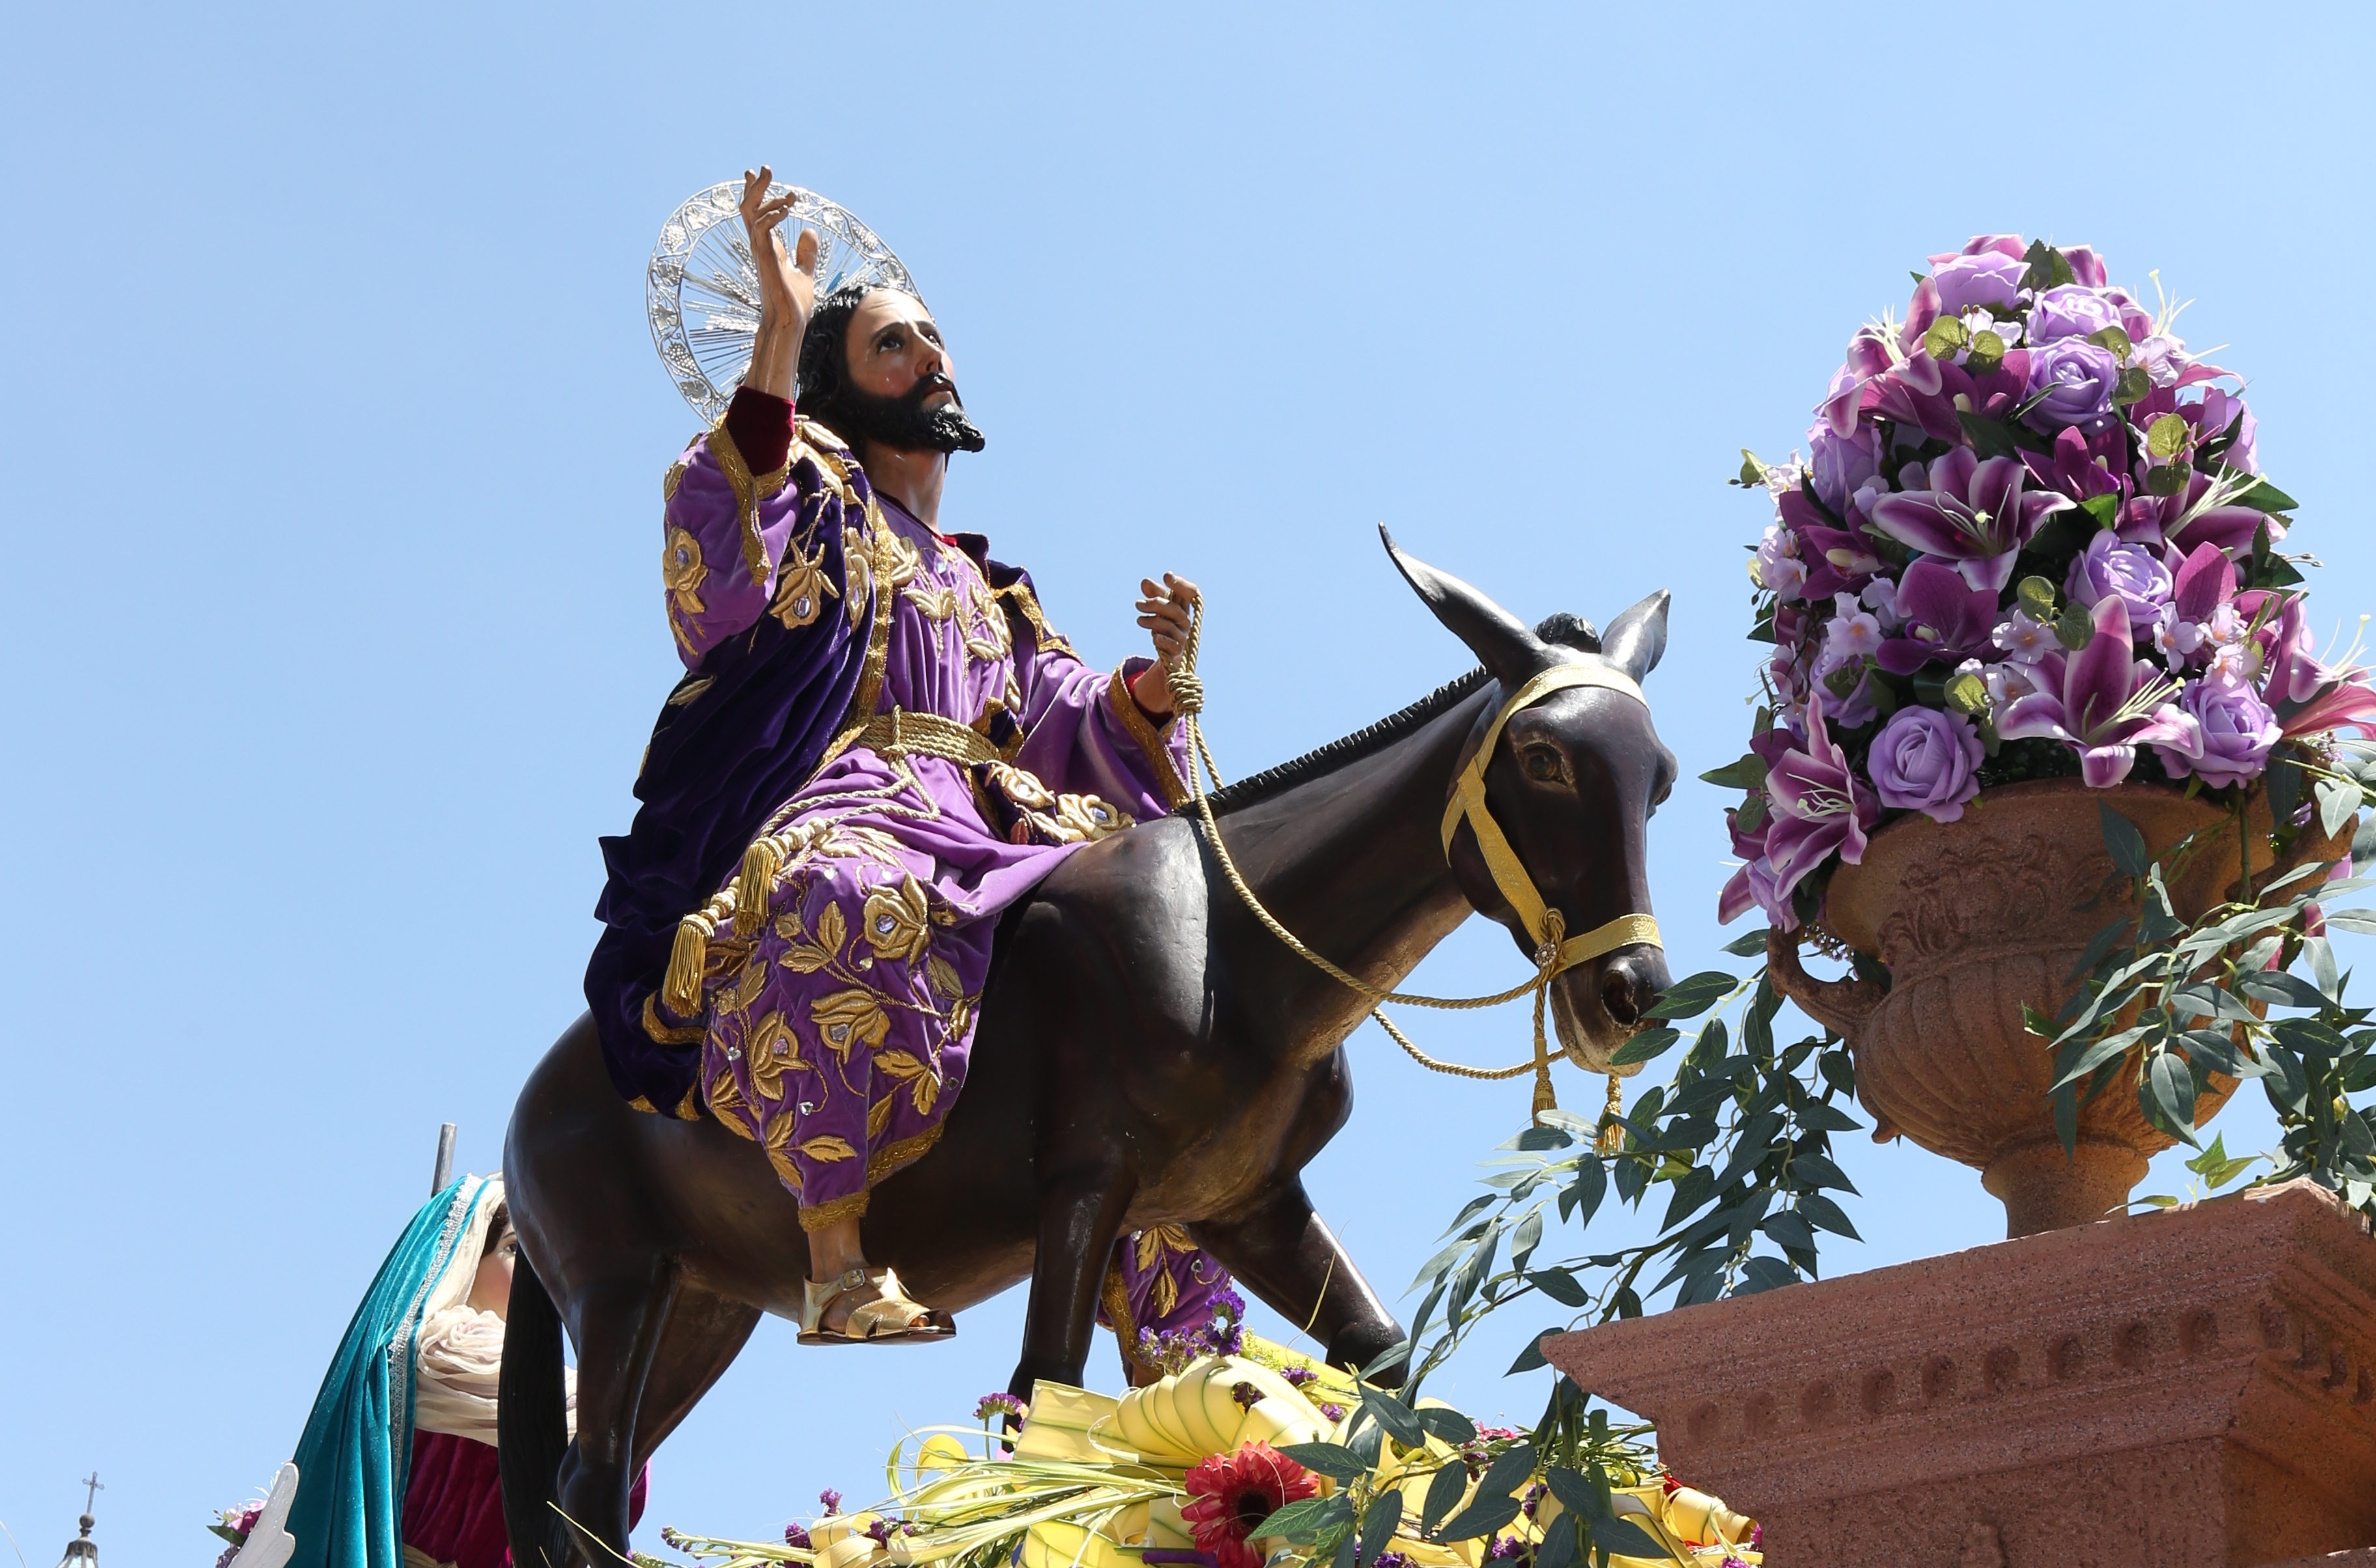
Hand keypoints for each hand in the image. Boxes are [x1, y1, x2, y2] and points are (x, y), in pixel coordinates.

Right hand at [738, 165, 817, 399]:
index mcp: (767, 247)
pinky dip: (773, 215)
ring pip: (750, 214)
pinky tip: (789, 209)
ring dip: (765, 196)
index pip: (755, 214)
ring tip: (788, 190)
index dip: (755, 193)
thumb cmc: (792, 303)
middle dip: (754, 186)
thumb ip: (806, 252)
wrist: (789, 323)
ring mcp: (760, 252)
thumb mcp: (804, 271)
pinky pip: (762, 228)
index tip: (757, 174)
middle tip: (764, 168)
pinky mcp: (766, 259)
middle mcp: (759, 246)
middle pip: (747, 208)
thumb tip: (809, 231)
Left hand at [1129, 573, 1199, 717]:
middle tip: (1137, 604)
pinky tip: (1153, 637)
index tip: (1166, 575)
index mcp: (1184, 608)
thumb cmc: (1166, 628)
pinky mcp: (1177, 653)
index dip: (1181, 584)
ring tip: (1139, 618)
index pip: (1191, 593)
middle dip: (1155, 604)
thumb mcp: (1159, 611)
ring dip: (1152, 620)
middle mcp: (1186, 622)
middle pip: (1175, 609)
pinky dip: (1160, 639)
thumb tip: (1145, 581)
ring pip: (1169, 626)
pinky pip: (1170, 644)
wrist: (1171, 658)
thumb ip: (1154, 595)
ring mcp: (1183, 637)